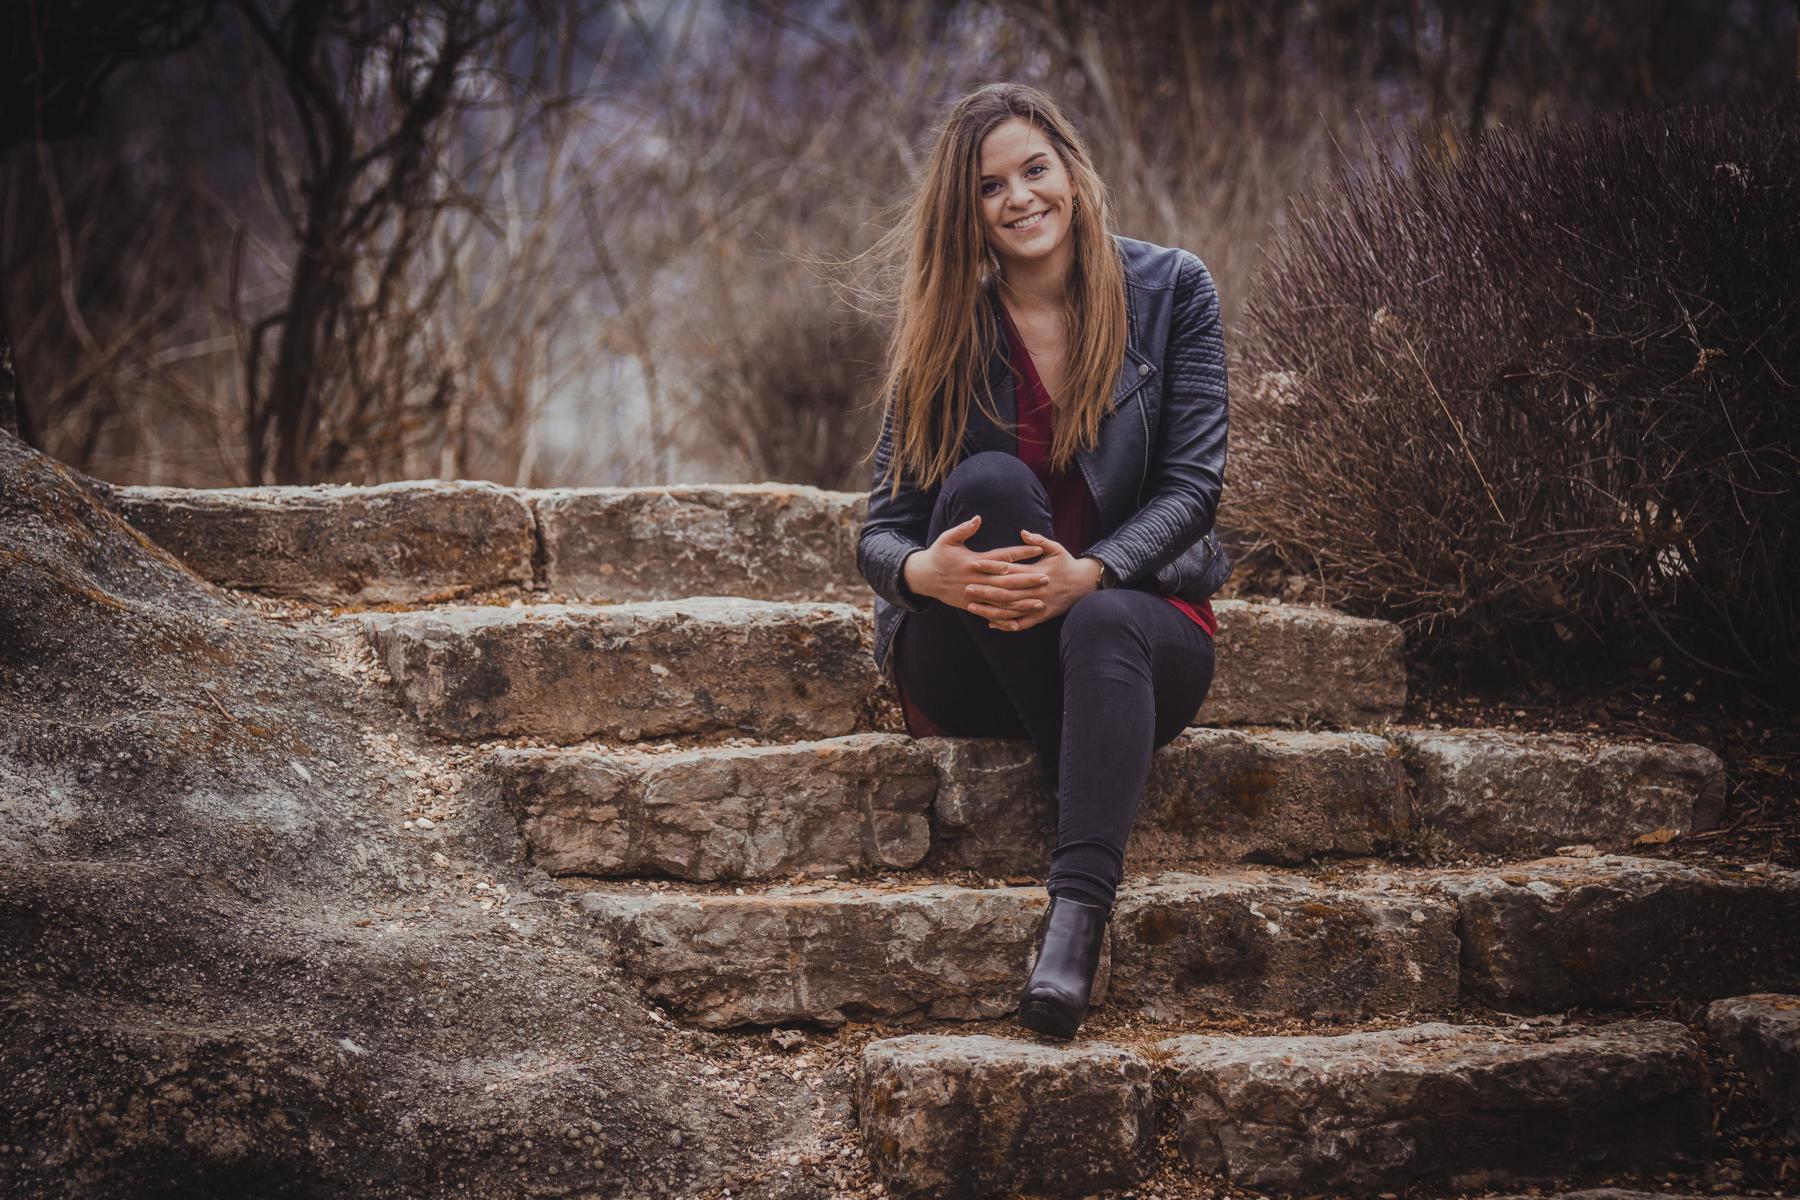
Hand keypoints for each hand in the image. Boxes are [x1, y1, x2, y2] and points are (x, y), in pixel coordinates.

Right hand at [904, 514, 1047, 615]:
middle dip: (1027, 580)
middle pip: (1006, 581)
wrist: (922, 578)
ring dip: (1021, 602)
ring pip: (1001, 601)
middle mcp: (976, 579)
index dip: (1021, 553)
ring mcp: (973, 594)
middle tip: (1047, 578)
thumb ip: (963, 529)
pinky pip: (989, 614)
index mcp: (973, 561)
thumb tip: (978, 518)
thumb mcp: (947, 538)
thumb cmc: (938, 555)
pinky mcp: (970, 605)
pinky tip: (1018, 623)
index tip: (1038, 550)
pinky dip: (1003, 619)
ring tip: (1039, 602)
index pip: (1002, 556)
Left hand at [966, 529, 1103, 631]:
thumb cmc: (1068, 564)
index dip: (991, 567)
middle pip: (1005, 592)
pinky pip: (1022, 623)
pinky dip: (1006, 624)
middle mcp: (1035, 590)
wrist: (1085, 585)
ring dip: (990, 609)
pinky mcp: (1041, 616)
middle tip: (966, 587)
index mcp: (1037, 572)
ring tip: (972, 606)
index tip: (975, 563)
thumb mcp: (1057, 548)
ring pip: (1010, 610)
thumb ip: (1039, 541)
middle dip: (985, 590)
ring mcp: (1038, 605)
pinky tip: (990, 623)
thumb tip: (1023, 532)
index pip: (1009, 570)